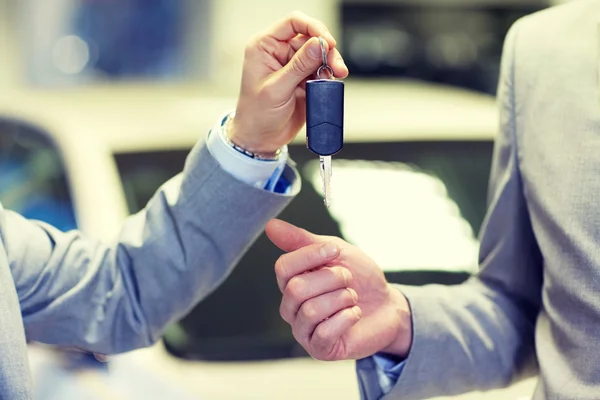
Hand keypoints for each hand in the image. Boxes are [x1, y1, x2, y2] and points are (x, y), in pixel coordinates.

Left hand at [229, 11, 348, 153]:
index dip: (313, 28)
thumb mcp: (276, 89)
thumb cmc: (257, 115)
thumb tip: (317, 44)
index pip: (292, 23)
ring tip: (338, 74)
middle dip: (326, 50)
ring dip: (331, 63)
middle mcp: (279, 52)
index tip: (327, 42)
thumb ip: (298, 66)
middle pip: (311, 38)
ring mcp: (292, 66)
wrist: (261, 139)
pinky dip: (329, 75)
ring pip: (319, 54)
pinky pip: (321, 70)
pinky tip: (331, 83)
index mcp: (265, 47)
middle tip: (336, 66)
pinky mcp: (303, 79)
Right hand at [266, 219, 412, 360]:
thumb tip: (270, 225)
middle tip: (348, 278)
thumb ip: (302, 240)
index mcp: (290, 282)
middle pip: (296, 289)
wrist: (386, 304)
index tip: (336, 251)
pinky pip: (324, 332)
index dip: (311, 256)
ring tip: (352, 297)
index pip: (283, 268)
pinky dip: (347, 318)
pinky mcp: (319, 349)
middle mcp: (291, 307)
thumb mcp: (334, 251)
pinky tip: (354, 314)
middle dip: (331, 279)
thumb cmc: (358, 277)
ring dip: (341, 299)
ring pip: (310, 311)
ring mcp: (303, 330)